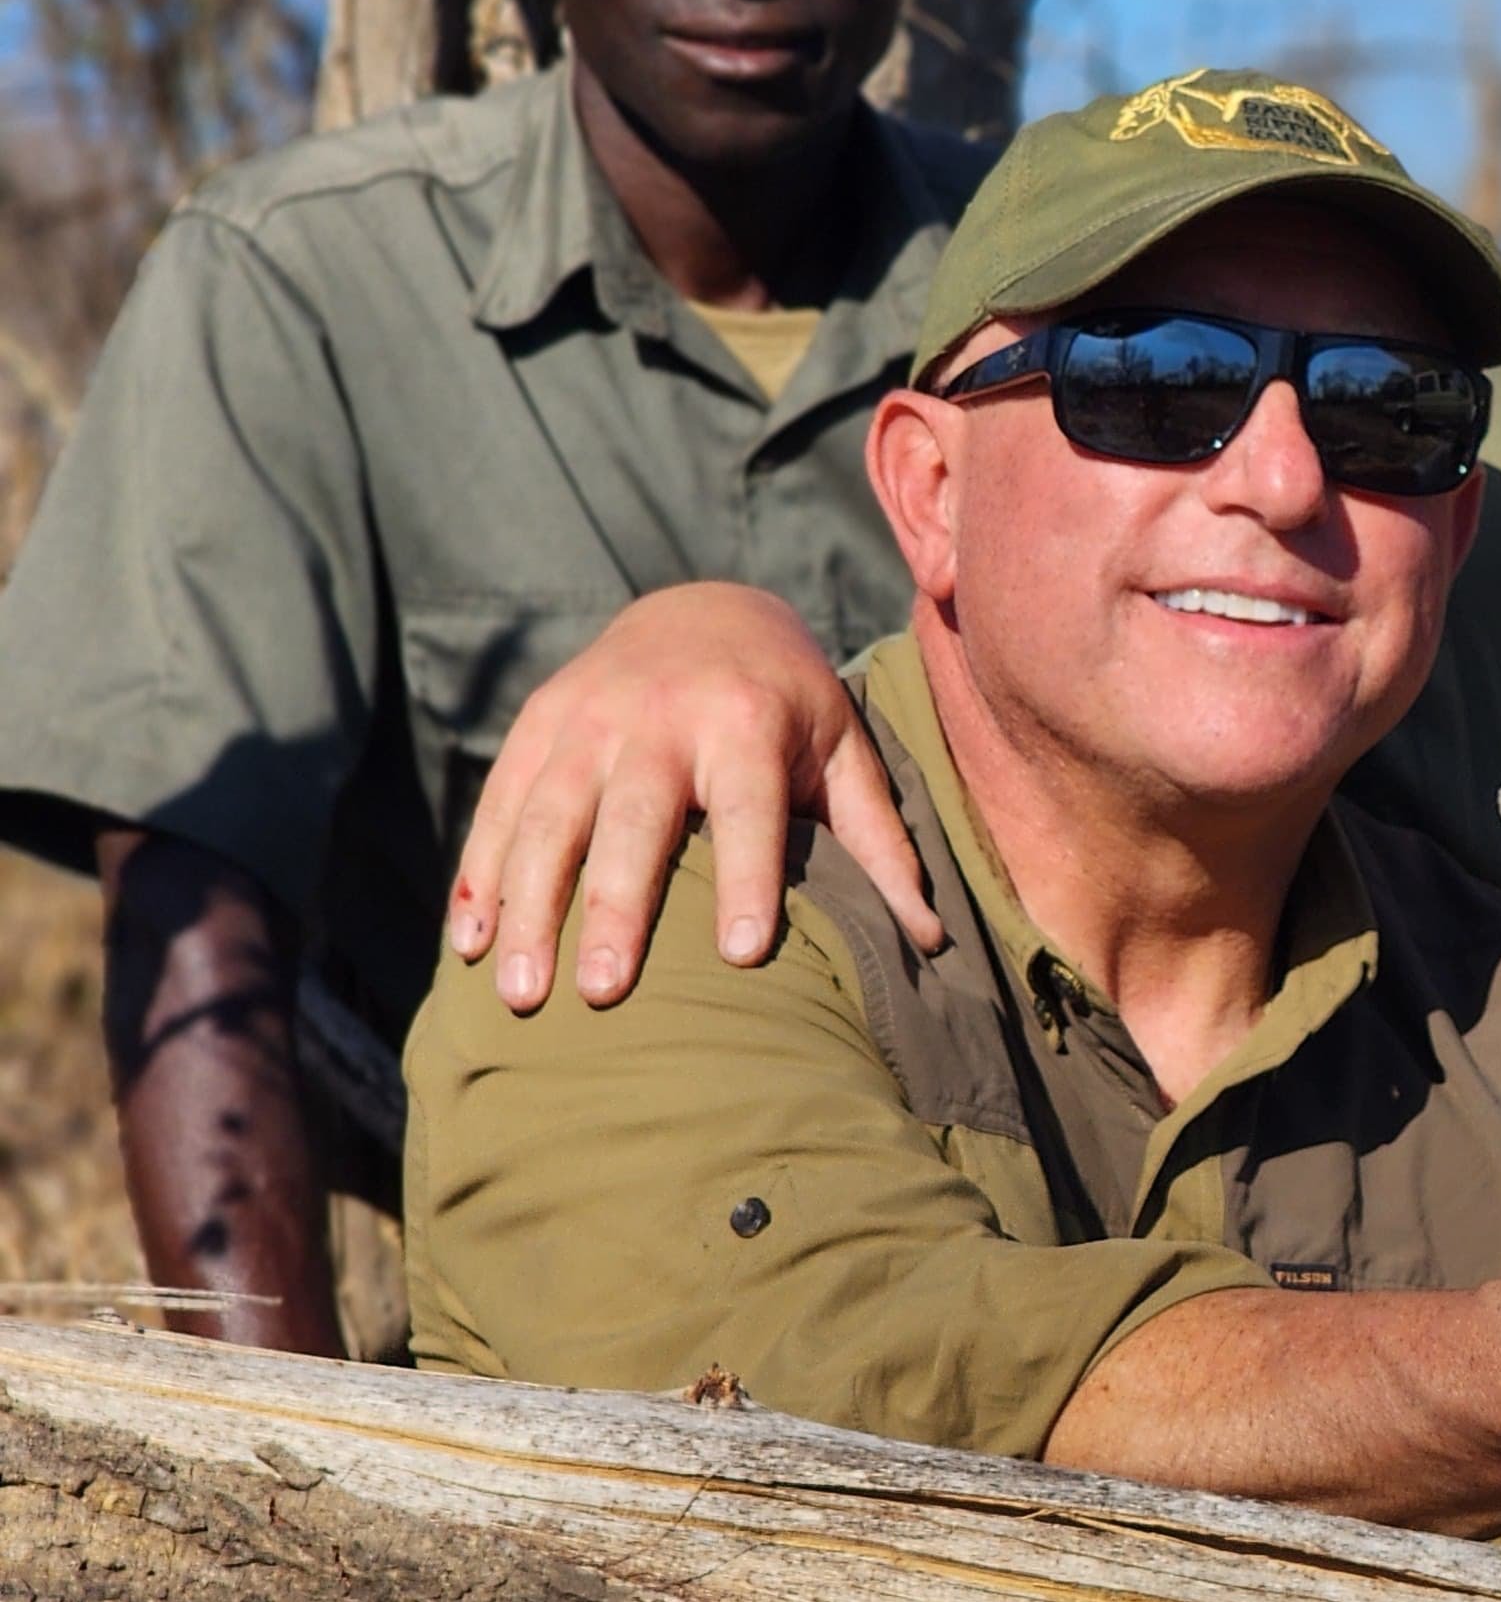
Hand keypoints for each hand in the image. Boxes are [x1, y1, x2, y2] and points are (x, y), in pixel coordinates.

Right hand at [445, 582, 937, 1012]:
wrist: (704, 607)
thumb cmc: (790, 705)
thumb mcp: (845, 752)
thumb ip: (881, 843)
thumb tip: (931, 940)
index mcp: (749, 721)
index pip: (751, 810)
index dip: (747, 879)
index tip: (739, 955)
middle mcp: (661, 716)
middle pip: (633, 821)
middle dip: (615, 907)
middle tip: (603, 994)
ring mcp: (588, 717)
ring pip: (550, 818)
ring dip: (528, 907)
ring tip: (519, 992)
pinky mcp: (538, 723)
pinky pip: (500, 806)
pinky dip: (480, 876)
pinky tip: (467, 944)